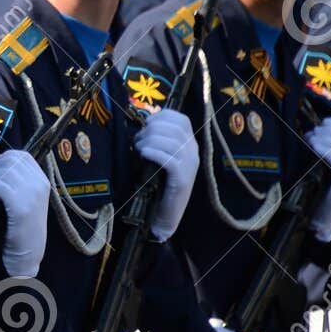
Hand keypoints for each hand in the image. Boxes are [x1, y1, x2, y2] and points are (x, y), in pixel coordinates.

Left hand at [0, 149, 48, 277]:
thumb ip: (21, 181)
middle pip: (11, 160)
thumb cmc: (24, 226)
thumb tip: (1, 164)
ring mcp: (31, 196)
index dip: (5, 157)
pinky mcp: (20, 207)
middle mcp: (39, 185)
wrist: (28, 252)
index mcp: (43, 181)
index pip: (22, 156)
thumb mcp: (30, 199)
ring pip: (4, 171)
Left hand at [134, 108, 196, 240]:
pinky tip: (143, 155)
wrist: (163, 214)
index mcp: (189, 143)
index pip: (180, 119)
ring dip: (149, 142)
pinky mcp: (182, 179)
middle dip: (151, 130)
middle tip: (137, 141)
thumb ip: (156, 141)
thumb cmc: (157, 183)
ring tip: (138, 149)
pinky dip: (154, 153)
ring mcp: (190, 166)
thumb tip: (142, 126)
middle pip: (174, 128)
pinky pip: (170, 160)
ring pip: (171, 142)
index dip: (161, 117)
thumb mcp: (158, 157)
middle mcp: (193, 152)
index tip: (145, 125)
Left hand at [305, 117, 330, 241]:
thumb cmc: (317, 186)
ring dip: (325, 139)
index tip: (322, 121)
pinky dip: (326, 150)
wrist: (320, 212)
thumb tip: (311, 130)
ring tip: (310, 140)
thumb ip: (321, 148)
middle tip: (312, 133)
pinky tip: (314, 147)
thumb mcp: (320, 162)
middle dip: (328, 131)